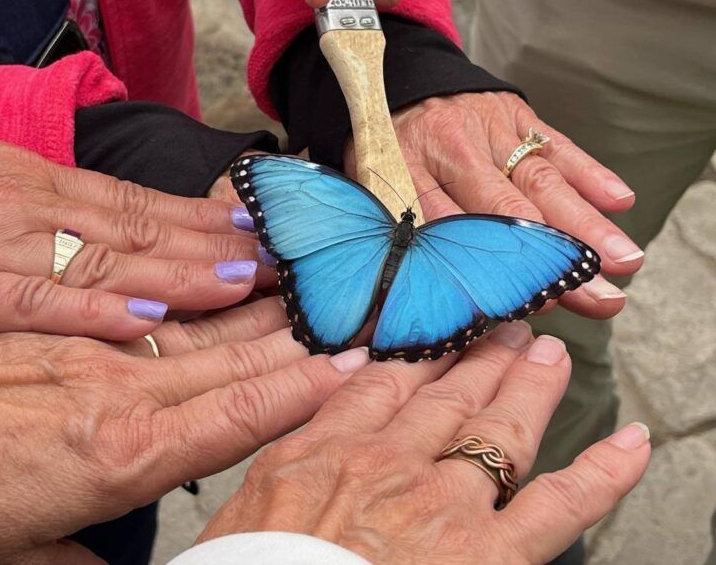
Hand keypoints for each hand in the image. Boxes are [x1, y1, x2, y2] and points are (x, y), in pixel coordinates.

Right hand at [0, 115, 270, 338]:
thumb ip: (27, 186)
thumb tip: (75, 200)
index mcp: (35, 181)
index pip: (137, 200)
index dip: (201, 213)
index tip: (256, 223)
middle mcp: (34, 211)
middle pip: (142, 228)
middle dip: (215, 244)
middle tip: (283, 257)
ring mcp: (5, 251)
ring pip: (110, 262)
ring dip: (181, 273)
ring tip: (248, 282)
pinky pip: (46, 304)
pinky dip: (101, 313)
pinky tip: (152, 320)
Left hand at [0, 301, 367, 563]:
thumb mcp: (16, 553)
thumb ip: (80, 561)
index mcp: (120, 456)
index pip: (232, 417)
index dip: (296, 393)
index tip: (349, 367)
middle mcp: (118, 393)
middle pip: (227, 360)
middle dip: (295, 337)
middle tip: (351, 307)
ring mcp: (89, 349)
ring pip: (189, 324)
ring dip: (250, 302)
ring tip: (301, 280)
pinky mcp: (58, 321)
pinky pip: (135, 297)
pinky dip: (182, 283)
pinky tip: (205, 267)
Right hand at [198, 322, 650, 563]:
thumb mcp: (239, 515)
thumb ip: (276, 477)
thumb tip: (288, 466)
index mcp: (325, 451)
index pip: (379, 383)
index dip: (413, 352)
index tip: (431, 326)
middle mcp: (389, 462)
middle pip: (445, 394)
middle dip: (478, 355)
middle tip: (501, 326)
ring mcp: (444, 503)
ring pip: (500, 427)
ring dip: (530, 386)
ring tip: (547, 354)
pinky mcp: (491, 553)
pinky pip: (561, 503)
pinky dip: (604, 473)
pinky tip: (629, 446)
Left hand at [386, 91, 642, 318]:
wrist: (394, 81)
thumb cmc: (383, 152)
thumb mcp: (366, 188)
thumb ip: (386, 237)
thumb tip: (388, 314)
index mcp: (402, 174)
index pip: (449, 228)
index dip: (491, 267)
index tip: (534, 304)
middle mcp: (449, 151)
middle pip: (505, 211)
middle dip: (555, 257)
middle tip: (601, 298)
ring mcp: (486, 130)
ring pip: (539, 180)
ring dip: (586, 223)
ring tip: (624, 262)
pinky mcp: (514, 113)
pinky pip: (554, 143)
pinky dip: (589, 171)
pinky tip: (620, 200)